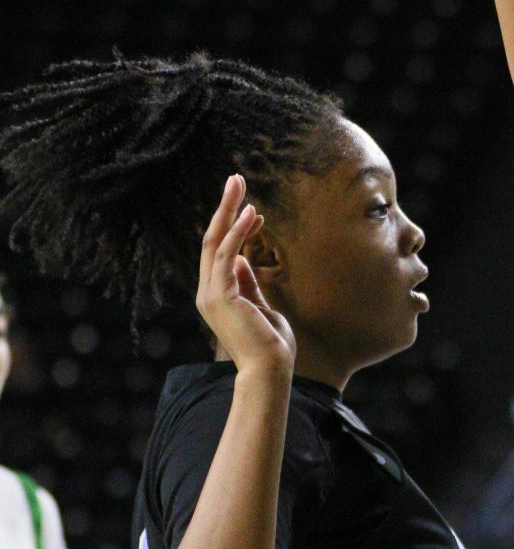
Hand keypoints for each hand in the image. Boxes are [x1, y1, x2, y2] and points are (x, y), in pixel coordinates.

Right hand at [195, 175, 295, 379]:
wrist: (269, 369)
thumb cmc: (270, 343)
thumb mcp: (260, 306)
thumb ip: (248, 284)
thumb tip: (243, 261)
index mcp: (217, 293)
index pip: (220, 250)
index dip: (232, 224)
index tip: (250, 206)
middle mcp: (208, 291)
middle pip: (212, 239)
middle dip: (223, 207)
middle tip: (235, 179)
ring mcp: (211, 293)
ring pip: (215, 241)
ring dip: (228, 210)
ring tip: (238, 185)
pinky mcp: (220, 296)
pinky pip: (226, 256)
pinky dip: (237, 233)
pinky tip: (250, 214)